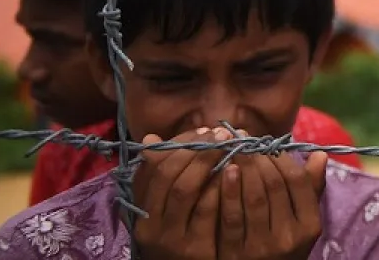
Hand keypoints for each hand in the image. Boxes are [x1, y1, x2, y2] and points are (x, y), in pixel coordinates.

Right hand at [132, 128, 225, 259]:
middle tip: (223, 133)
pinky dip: (220, 186)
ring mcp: (169, 239)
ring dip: (209, 162)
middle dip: (197, 149)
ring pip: (185, 189)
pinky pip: (206, 210)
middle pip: (169, 175)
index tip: (205, 130)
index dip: (179, 144)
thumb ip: (167, 177)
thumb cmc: (186, 234)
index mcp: (142, 210)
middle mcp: (149, 225)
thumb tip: (150, 138)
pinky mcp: (194, 249)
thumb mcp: (171, 209)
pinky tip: (236, 171)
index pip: (154, 167)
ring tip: (232, 146)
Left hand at [216, 133, 328, 259]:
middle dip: (260, 159)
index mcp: (309, 226)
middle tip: (247, 143)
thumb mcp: (303, 223)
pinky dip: (228, 191)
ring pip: (254, 198)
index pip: (298, 181)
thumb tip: (319, 154)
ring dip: (244, 169)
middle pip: (275, 185)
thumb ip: (310, 190)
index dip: (282, 158)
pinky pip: (231, 217)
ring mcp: (262, 247)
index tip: (269, 147)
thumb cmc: (283, 245)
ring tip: (235, 152)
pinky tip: (225, 173)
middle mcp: (289, 236)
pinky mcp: (236, 255)